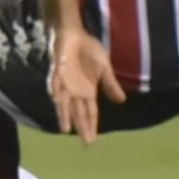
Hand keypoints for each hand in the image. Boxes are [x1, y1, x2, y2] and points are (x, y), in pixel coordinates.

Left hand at [48, 27, 126, 145]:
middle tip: (86, 144)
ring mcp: (65, 84)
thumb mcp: (104, 68)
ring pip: (65, 105)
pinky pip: (56, 87)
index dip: (91, 126)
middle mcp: (76, 92)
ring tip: (67, 130)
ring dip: (66, 117)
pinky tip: (59, 106)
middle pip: (79, 113)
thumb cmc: (89, 50)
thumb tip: (122, 101)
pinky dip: (57, 97)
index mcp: (88, 91)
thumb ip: (110, 84)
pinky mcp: (57, 75)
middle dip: (82, 128)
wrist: (75, 34)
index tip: (93, 141)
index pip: (90, 113)